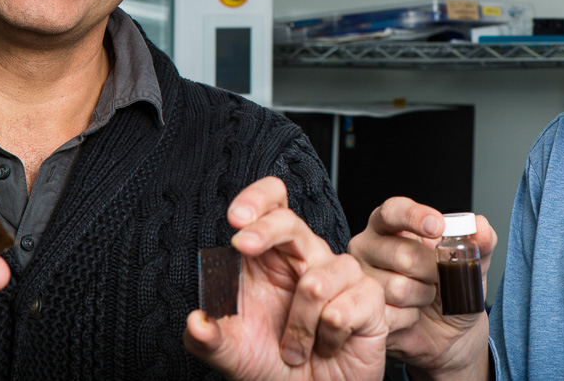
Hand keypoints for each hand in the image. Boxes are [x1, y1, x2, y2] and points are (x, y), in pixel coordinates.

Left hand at [183, 176, 386, 380]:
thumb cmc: (272, 366)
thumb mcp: (231, 354)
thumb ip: (207, 339)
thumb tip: (195, 321)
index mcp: (270, 258)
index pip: (271, 205)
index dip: (257, 199)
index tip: (236, 219)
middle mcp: (304, 258)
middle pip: (291, 221)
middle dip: (265, 230)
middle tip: (243, 246)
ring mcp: (340, 275)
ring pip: (316, 281)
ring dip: (299, 327)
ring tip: (296, 349)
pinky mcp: (368, 298)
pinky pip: (343, 308)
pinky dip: (327, 337)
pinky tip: (328, 346)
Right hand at [349, 198, 496, 379]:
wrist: (448, 328)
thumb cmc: (452, 285)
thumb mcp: (472, 261)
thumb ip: (480, 241)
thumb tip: (481, 226)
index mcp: (390, 224)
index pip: (393, 211)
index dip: (414, 217)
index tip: (438, 227)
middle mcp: (369, 246)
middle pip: (402, 254)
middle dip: (432, 271)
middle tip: (438, 277)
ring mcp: (362, 277)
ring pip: (397, 288)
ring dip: (423, 297)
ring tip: (424, 296)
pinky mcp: (362, 308)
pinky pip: (390, 314)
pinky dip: (411, 317)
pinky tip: (412, 314)